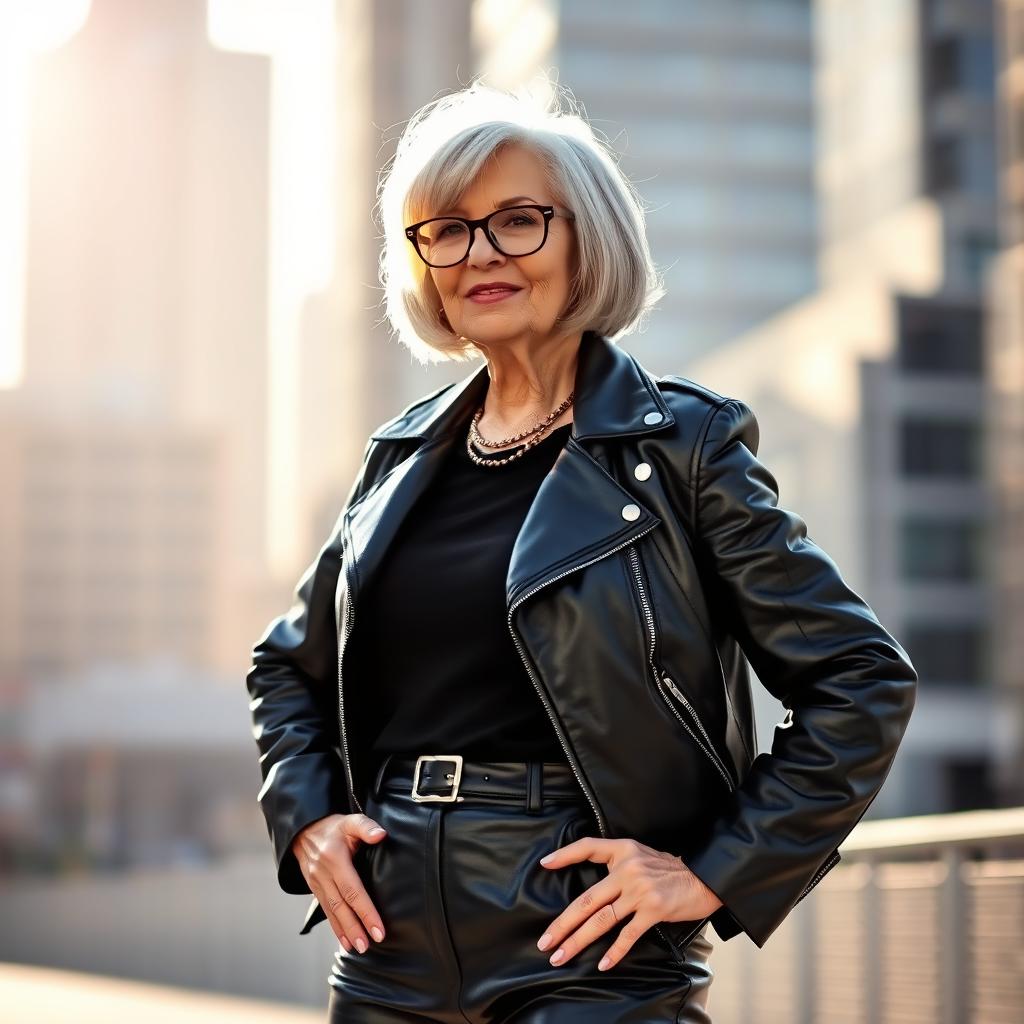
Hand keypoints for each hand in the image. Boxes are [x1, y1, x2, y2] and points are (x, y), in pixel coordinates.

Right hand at [291, 812, 388, 953]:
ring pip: (332, 911)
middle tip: (368, 945)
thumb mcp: (350, 821)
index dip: (366, 911)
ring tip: (359, 948)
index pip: (353, 890)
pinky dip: (335, 927)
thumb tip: (381, 835)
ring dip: (345, 932)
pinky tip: (345, 940)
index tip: (379, 929)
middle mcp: (323, 874)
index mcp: (334, 859)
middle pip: (341, 906)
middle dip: (355, 928)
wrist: (303, 830)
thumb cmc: (332, 827)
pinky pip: (326, 910)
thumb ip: (366, 827)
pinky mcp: (315, 889)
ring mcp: (317, 883)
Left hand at [536, 836, 722, 971]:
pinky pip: (628, 934)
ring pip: (602, 919)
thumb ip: (616, 863)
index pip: (588, 847)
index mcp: (623, 850)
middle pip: (587, 899)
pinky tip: (602, 963)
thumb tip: (593, 884)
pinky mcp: (654, 909)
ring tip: (562, 955)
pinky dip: (614, 951)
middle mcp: (628, 869)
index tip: (545, 864)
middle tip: (546, 941)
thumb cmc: (669, 869)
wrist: (703, 878)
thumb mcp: (640, 855)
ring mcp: (640, 890)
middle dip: (563, 923)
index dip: (565, 854)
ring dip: (579, 940)